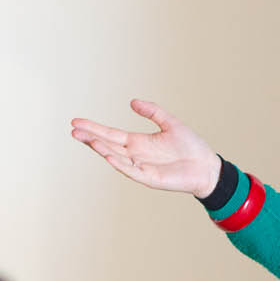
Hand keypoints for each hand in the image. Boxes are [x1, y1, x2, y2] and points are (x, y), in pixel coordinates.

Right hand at [70, 99, 220, 195]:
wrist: (206, 166)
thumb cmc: (191, 147)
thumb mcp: (170, 123)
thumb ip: (152, 112)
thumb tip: (132, 102)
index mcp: (138, 142)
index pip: (110, 134)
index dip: (94, 128)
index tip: (77, 122)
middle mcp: (135, 154)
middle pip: (107, 144)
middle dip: (90, 137)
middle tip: (73, 130)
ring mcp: (140, 167)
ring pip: (115, 156)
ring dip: (100, 149)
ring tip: (86, 139)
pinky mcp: (149, 178)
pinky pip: (130, 170)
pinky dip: (118, 163)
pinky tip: (107, 155)